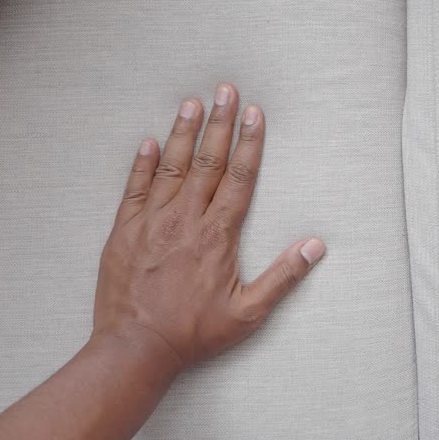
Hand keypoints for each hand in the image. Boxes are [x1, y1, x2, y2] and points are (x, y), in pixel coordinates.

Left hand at [93, 84, 324, 372]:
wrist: (135, 349)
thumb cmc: (193, 335)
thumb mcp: (248, 314)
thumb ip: (282, 277)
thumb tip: (314, 247)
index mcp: (217, 236)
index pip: (239, 178)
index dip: (249, 143)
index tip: (254, 113)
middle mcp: (184, 220)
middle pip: (207, 161)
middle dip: (219, 123)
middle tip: (226, 90)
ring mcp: (151, 223)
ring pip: (171, 167)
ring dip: (183, 132)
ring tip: (192, 102)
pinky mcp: (124, 232)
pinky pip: (134, 189)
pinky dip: (143, 164)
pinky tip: (150, 142)